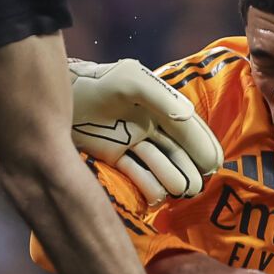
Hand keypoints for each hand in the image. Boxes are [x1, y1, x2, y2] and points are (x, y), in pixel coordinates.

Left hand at [68, 58, 223, 202]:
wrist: (62, 98)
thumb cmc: (97, 84)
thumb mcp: (131, 81)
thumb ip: (161, 97)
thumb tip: (188, 117)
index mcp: (163, 108)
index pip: (192, 131)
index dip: (204, 149)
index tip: (211, 166)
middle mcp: (153, 127)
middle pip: (183, 155)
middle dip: (190, 171)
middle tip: (192, 186)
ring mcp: (135, 144)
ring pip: (165, 170)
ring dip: (172, 179)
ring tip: (177, 188)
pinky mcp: (117, 158)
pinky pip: (141, 178)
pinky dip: (150, 186)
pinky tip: (155, 192)